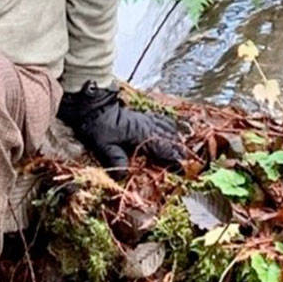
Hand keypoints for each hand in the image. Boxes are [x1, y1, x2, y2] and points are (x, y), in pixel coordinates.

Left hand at [57, 81, 183, 176]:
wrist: (93, 106)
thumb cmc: (97, 126)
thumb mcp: (103, 146)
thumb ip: (115, 159)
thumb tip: (124, 175)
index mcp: (141, 134)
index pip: (163, 149)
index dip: (175, 160)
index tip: (183, 170)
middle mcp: (148, 126)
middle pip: (170, 139)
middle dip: (180, 151)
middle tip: (189, 163)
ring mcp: (146, 119)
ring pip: (167, 129)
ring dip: (176, 140)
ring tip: (184, 150)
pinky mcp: (142, 116)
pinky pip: (161, 120)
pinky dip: (169, 127)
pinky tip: (172, 130)